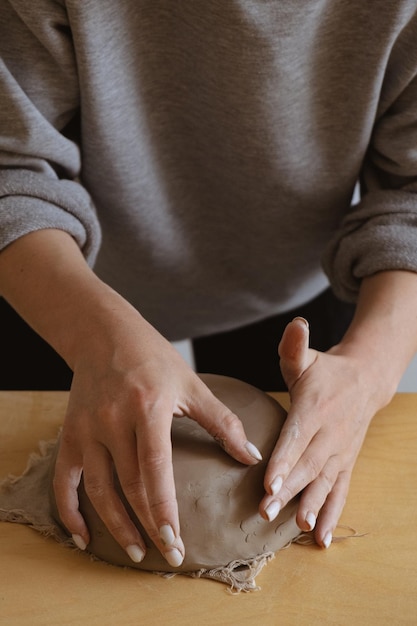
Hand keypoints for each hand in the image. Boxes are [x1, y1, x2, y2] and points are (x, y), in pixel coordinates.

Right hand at [52, 302, 260, 566]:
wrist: (103, 334)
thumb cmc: (153, 357)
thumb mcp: (192, 384)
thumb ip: (222, 422)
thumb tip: (252, 456)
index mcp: (147, 409)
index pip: (155, 471)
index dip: (164, 510)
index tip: (176, 542)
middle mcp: (112, 422)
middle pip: (129, 487)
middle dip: (148, 526)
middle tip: (168, 555)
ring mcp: (87, 430)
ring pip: (98, 489)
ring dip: (115, 526)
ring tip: (135, 552)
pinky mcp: (70, 434)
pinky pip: (64, 480)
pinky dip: (70, 511)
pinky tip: (83, 536)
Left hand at [259, 317, 383, 547]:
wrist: (365, 382)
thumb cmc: (326, 371)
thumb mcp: (306, 358)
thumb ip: (294, 346)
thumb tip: (295, 323)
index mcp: (315, 408)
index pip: (297, 437)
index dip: (285, 459)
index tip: (270, 482)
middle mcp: (329, 434)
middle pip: (308, 465)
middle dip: (289, 490)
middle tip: (268, 512)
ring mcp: (340, 452)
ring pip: (324, 482)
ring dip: (311, 506)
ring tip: (297, 528)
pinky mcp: (345, 463)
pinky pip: (340, 491)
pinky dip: (331, 514)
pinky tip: (319, 539)